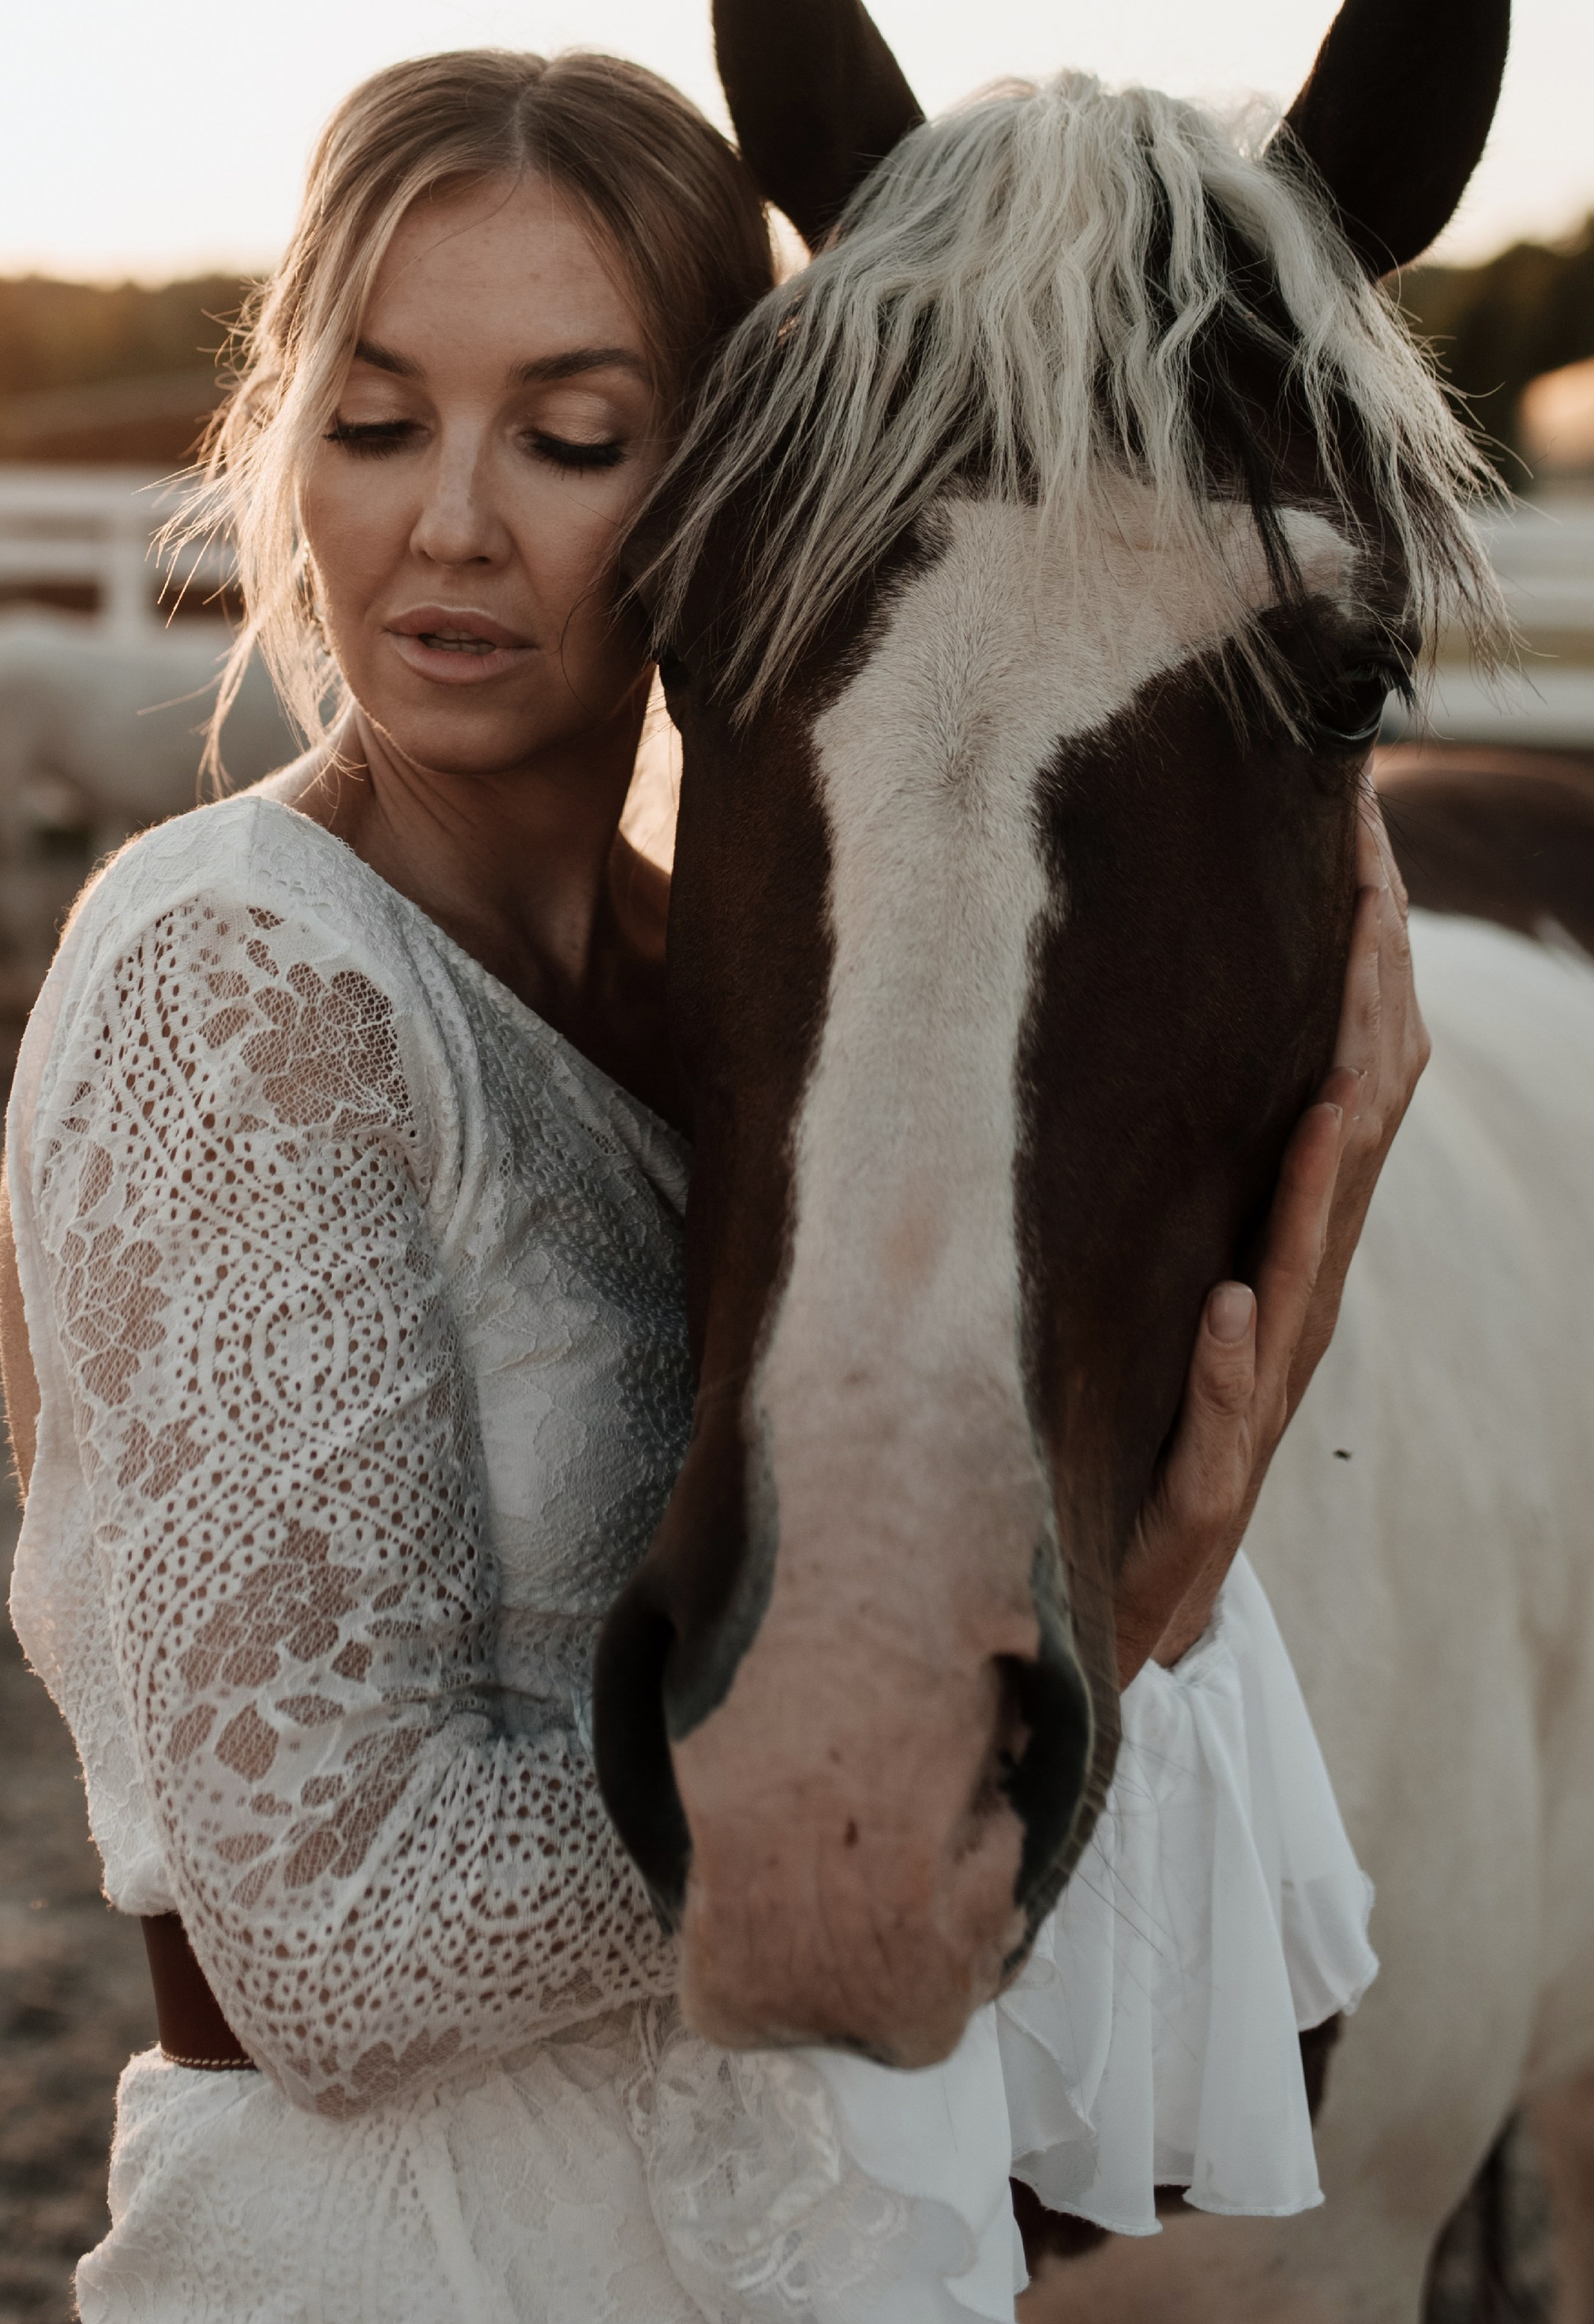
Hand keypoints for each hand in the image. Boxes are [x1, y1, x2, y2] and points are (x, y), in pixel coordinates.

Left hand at [1111, 780, 1427, 1682]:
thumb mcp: (1112, 1242)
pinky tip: (1225, 1303)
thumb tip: (1064, 979)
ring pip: (1303, 1277)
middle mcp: (1278, 1303)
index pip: (1344, 1079)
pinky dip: (1226, 1362)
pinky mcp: (1196, 1492)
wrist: (1087, 1599)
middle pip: (1352, 1148)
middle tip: (1371, 894)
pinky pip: (1222, 1420)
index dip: (1360, 965)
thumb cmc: (1097, 1409)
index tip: (1362, 837)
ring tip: (1328, 1091)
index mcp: (1271, 1235)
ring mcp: (1245, 1398)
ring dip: (1318, 1187)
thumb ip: (1118, 1132)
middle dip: (1361, 1023)